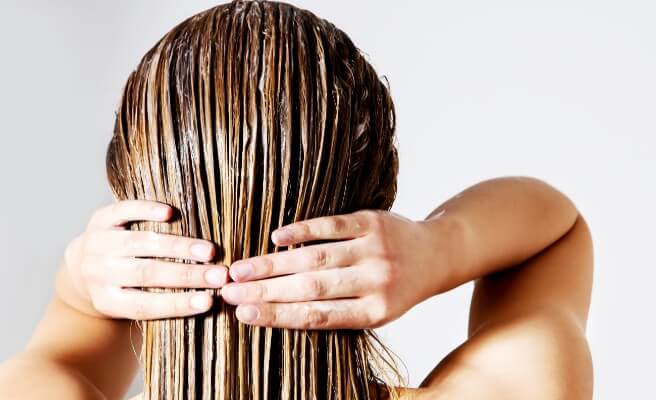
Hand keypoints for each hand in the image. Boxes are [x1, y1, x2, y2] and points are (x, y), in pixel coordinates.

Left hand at [62, 200, 229, 319]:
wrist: (79, 268)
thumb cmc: (120, 289)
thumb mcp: (129, 303)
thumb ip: (159, 301)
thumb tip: (208, 301)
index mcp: (107, 301)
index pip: (145, 306)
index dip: (178, 304)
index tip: (209, 301)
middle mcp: (99, 273)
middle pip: (147, 274)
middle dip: (187, 275)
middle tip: (220, 275)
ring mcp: (98, 244)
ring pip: (141, 243)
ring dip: (178, 247)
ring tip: (208, 251)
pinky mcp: (99, 219)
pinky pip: (123, 212)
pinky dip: (146, 211)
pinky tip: (170, 213)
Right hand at [221, 209, 447, 328]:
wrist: (437, 254)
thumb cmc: (395, 289)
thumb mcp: (374, 310)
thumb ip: (334, 312)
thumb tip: (275, 314)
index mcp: (374, 312)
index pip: (317, 317)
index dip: (277, 316)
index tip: (243, 315)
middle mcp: (375, 282)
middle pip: (310, 288)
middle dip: (264, 291)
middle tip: (227, 291)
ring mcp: (373, 249)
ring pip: (315, 258)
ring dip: (273, 264)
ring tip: (240, 269)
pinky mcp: (372, 222)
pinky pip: (331, 226)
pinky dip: (301, 230)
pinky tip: (275, 237)